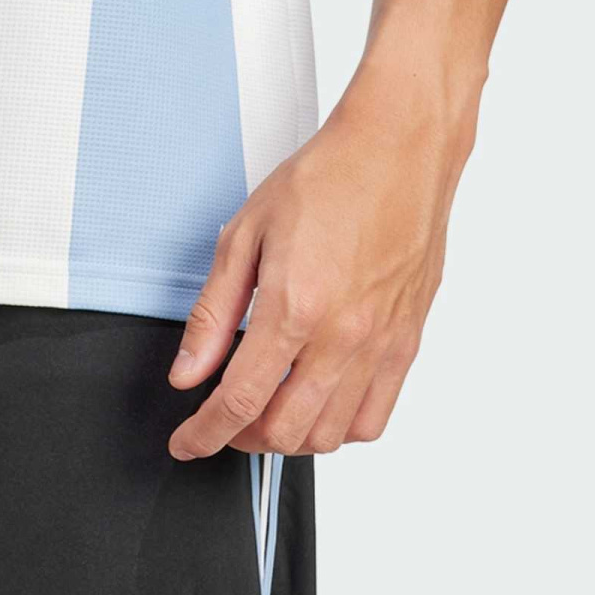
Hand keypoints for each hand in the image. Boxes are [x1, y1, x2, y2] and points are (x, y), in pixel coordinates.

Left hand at [165, 80, 467, 458]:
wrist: (396, 152)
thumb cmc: (325, 179)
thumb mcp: (245, 234)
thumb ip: (213, 312)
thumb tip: (188, 372)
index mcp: (296, 306)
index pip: (240, 401)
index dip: (206, 433)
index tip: (187, 442)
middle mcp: (343, 337)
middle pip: (284, 430)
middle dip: (240, 438)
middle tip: (220, 420)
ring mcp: (381, 345)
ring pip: (331, 436)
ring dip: (289, 437)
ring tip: (265, 410)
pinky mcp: (407, 344)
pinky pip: (375, 418)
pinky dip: (340, 428)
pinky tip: (317, 403)